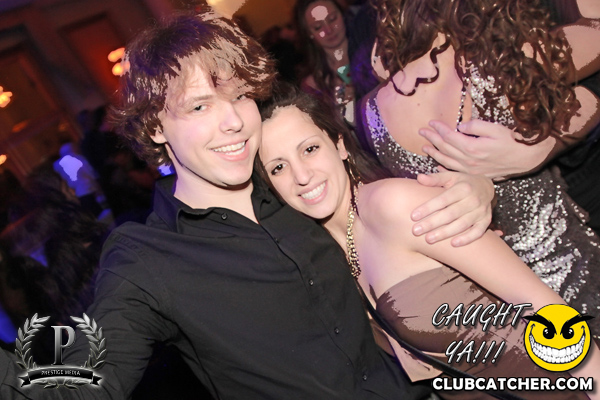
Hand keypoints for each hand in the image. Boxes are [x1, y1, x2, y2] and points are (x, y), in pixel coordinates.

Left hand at [411, 169, 493, 246]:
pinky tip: (453, 244)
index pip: (443, 200)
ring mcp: (481, 211)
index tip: (413, 216)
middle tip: (416, 231)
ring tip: (428, 239)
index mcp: (463, 188)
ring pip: (462, 225)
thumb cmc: (462, 183)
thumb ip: (435, 179)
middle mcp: (473, 200)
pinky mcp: (486, 221)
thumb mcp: (450, 177)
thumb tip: (419, 177)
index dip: (428, 208)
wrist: (486, 187)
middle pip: (450, 214)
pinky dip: (467, 239)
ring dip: (445, 233)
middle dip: (432, 223)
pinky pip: (478, 232)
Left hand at [419, 120, 555, 180]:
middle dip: (432, 139)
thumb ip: (476, 126)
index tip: (431, 122)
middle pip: (445, 148)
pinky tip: (437, 165)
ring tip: (425, 147)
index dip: (439, 129)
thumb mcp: (496, 128)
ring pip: (447, 161)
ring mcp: (471, 169)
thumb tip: (461, 125)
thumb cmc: (512, 141)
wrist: (526, 158)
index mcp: (472, 147)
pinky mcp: (475, 174)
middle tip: (422, 131)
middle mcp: (469, 160)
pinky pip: (455, 171)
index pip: (449, 136)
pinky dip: (444, 167)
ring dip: (435, 153)